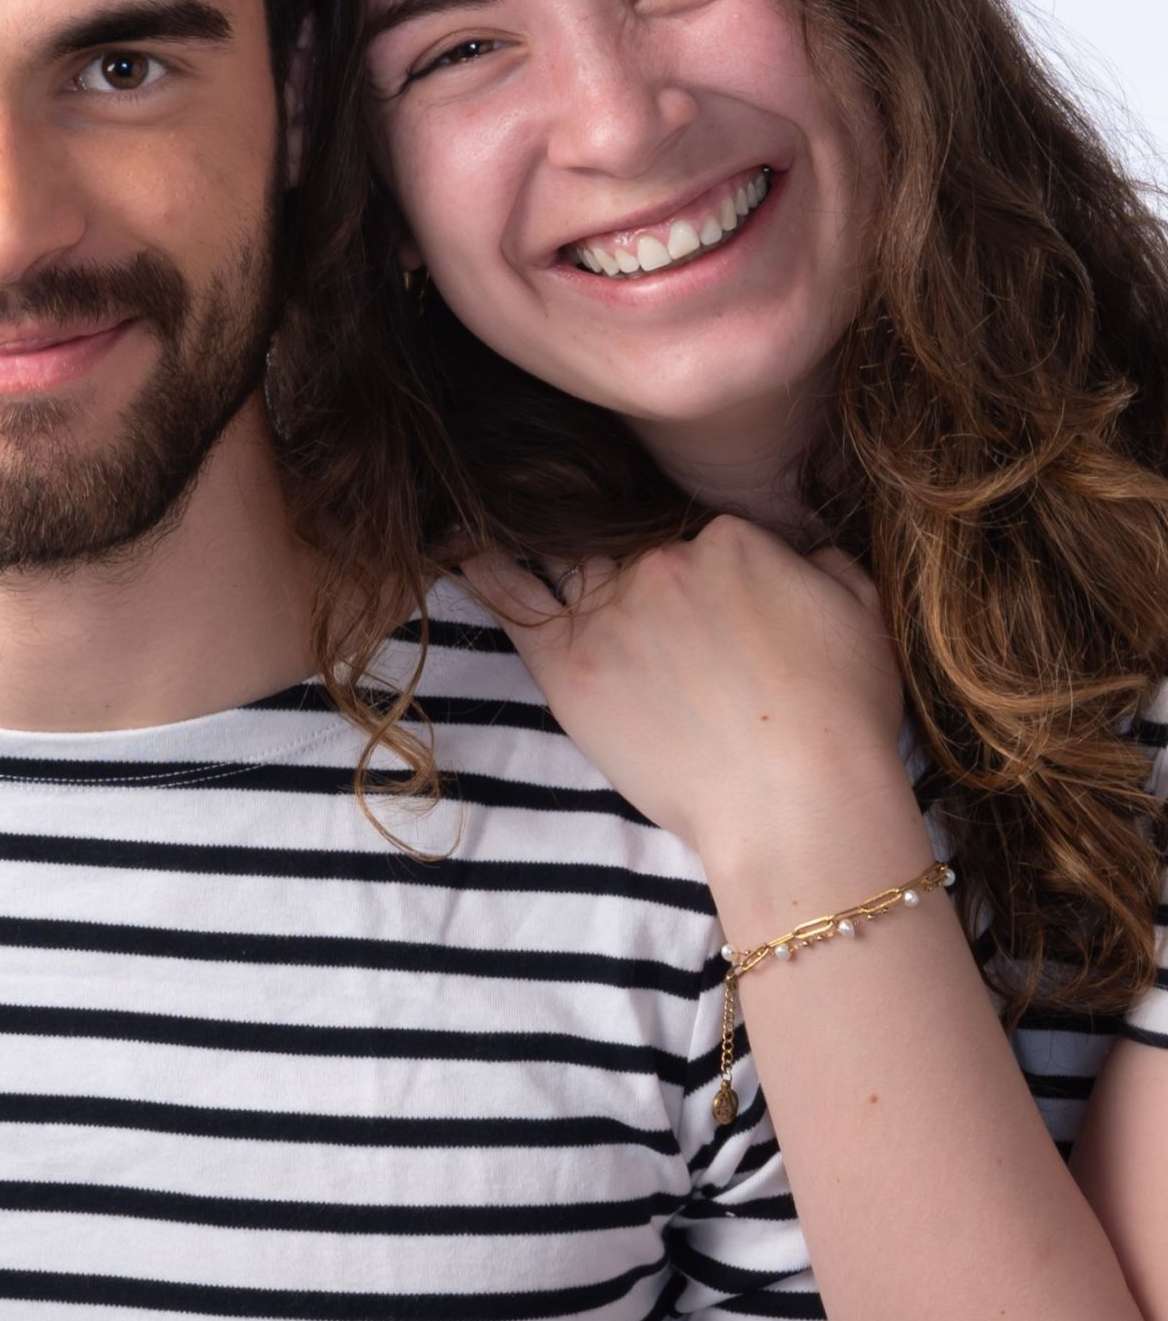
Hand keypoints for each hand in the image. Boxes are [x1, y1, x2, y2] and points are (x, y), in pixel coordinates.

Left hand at [465, 515, 909, 868]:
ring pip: (564, 555)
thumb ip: (829, 563)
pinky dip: (483, 568)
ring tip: (503, 517)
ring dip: (539, 535)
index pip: (698, 527)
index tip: (706, 603)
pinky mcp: (566, 667)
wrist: (797, 804)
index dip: (701, 564)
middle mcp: (661, 561)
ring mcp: (609, 610)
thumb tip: (806, 546)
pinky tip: (457, 548)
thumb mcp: (863, 617)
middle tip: (625, 587)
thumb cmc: (841, 720)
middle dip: (626, 556)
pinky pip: (510, 599)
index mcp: (730, 538)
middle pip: (628, 538)